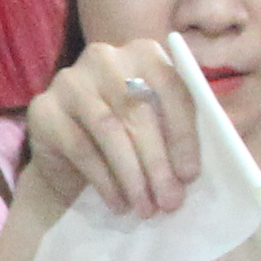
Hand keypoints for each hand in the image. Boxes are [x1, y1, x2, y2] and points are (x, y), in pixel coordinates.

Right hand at [17, 37, 208, 222]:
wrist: (68, 152)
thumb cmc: (127, 137)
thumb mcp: (160, 127)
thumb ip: (183, 129)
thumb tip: (217, 150)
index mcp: (143, 53)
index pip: (170, 86)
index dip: (183, 133)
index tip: (190, 175)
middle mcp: (104, 58)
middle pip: (138, 111)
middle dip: (158, 163)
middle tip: (170, 201)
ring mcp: (70, 81)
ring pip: (109, 130)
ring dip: (132, 175)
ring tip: (145, 208)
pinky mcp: (43, 108)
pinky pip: (79, 147)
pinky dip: (103, 180)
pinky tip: (118, 203)